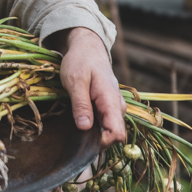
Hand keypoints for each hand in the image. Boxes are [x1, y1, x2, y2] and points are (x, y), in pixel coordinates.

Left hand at [47, 26, 126, 146]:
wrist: (87, 49)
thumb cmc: (80, 62)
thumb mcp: (75, 81)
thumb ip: (81, 104)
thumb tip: (85, 128)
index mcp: (111, 101)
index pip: (117, 133)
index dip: (101, 141)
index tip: (82, 139)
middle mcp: (118, 107)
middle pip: (113, 135)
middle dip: (95, 139)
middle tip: (73, 131)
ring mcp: (114, 108)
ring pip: (108, 131)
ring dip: (93, 133)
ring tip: (74, 123)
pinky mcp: (108, 108)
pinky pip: (105, 124)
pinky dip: (93, 127)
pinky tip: (79, 120)